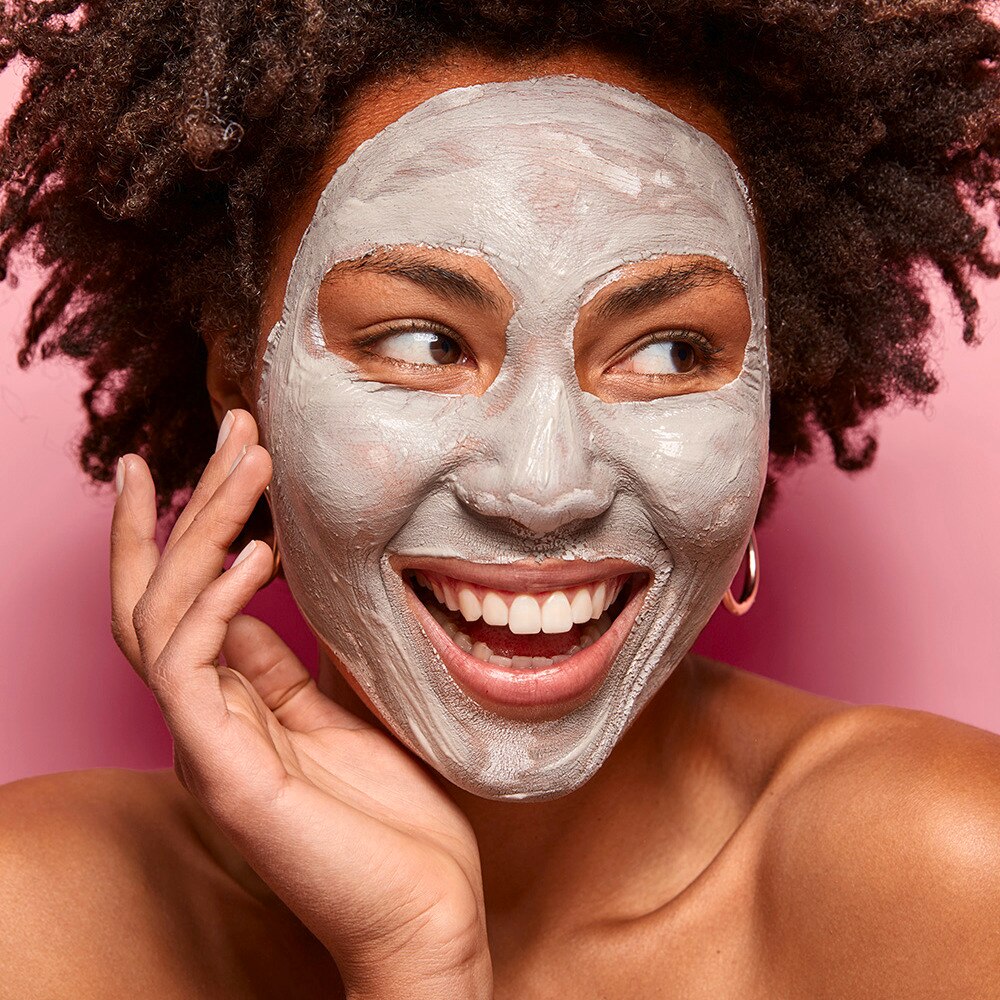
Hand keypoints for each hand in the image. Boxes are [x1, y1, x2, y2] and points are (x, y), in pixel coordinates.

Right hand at [110, 410, 491, 999]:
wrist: (424, 911)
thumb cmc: (395, 818)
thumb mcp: (346, 714)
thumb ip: (300, 662)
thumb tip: (276, 604)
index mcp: (237, 703)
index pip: (190, 596)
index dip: (200, 521)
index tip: (232, 450)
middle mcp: (207, 717)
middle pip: (161, 589)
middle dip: (192, 502)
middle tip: (233, 426)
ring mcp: (207, 744)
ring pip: (162, 612)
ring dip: (202, 527)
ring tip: (248, 460)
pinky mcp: (223, 771)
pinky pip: (188, 669)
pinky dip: (212, 601)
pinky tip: (257, 553)